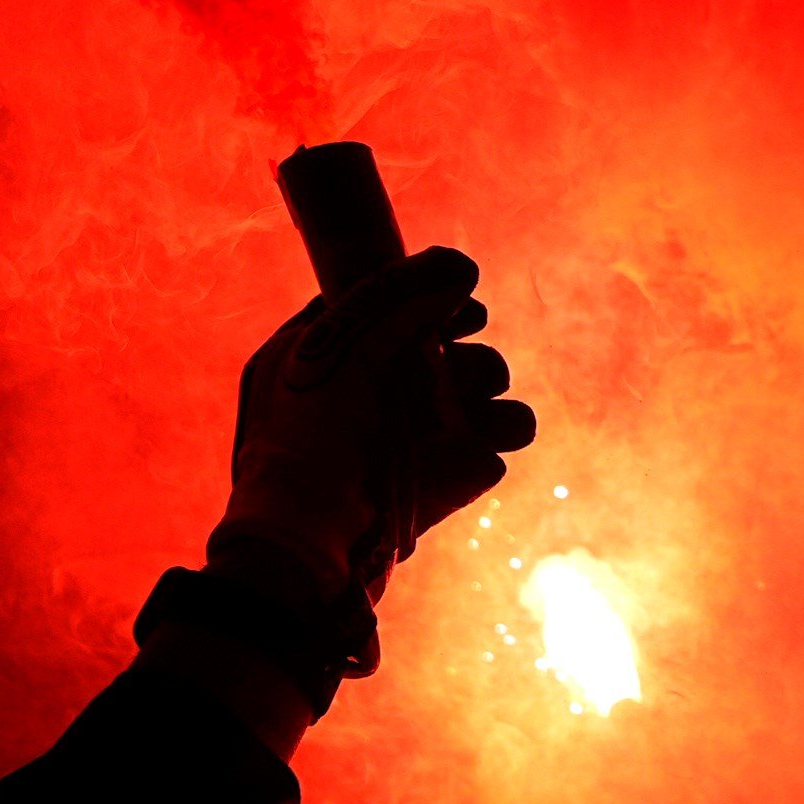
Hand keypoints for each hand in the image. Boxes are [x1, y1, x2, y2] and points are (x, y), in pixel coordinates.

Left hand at [222, 243, 530, 604]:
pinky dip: (497, 435)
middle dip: (467, 353)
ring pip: (483, 391)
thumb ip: (399, 301)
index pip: (400, 308)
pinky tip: (479, 440)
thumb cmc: (306, 437)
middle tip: (453, 366)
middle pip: (453, 347)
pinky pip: (495, 444)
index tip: (463, 307)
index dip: (438, 300)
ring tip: (468, 408)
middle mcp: (381, 390)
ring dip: (488, 388)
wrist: (311, 535)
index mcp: (338, 352)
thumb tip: (461, 268)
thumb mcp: (340, 348)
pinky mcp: (447, 479)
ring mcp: (417, 436)